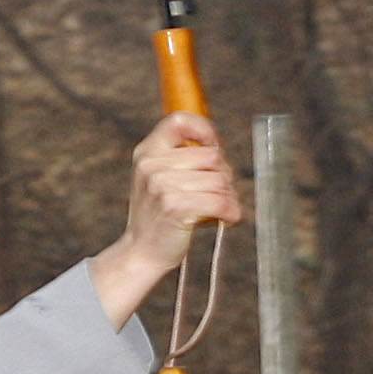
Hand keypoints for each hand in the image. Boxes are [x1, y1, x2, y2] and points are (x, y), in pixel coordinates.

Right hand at [91, 113, 244, 321]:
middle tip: (221, 192)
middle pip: (211, 155)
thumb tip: (218, 146)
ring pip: (219, 180)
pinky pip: (220, 201)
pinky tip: (228, 218)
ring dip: (229, 196)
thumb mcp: (158, 179)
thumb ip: (179, 159)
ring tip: (223, 208)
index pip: (178, 121)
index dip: (204, 129)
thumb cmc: (158, 216)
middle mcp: (152, 165)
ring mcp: (162, 185)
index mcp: (147, 152)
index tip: (214, 146)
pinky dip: (230, 211)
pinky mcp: (176, 207)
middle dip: (224, 174)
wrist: (142, 252)